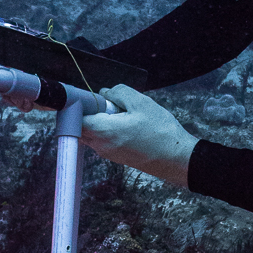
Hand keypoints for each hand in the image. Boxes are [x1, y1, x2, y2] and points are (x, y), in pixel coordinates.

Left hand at [80, 84, 196, 187]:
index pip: (76, 118)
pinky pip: (102, 140)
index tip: (92, 97)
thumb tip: (104, 93)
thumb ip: (118, 93)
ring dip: (100, 121)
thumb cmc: (161, 131)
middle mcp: (101, 145)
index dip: (80, 104)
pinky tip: (128, 125)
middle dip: (90, 112)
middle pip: (82, 126)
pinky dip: (108, 130)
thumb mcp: (141, 102)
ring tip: (123, 115)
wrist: (176, 159)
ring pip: (92, 133)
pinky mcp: (116, 156)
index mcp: (104, 131)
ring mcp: (108, 153)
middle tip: (110, 104)